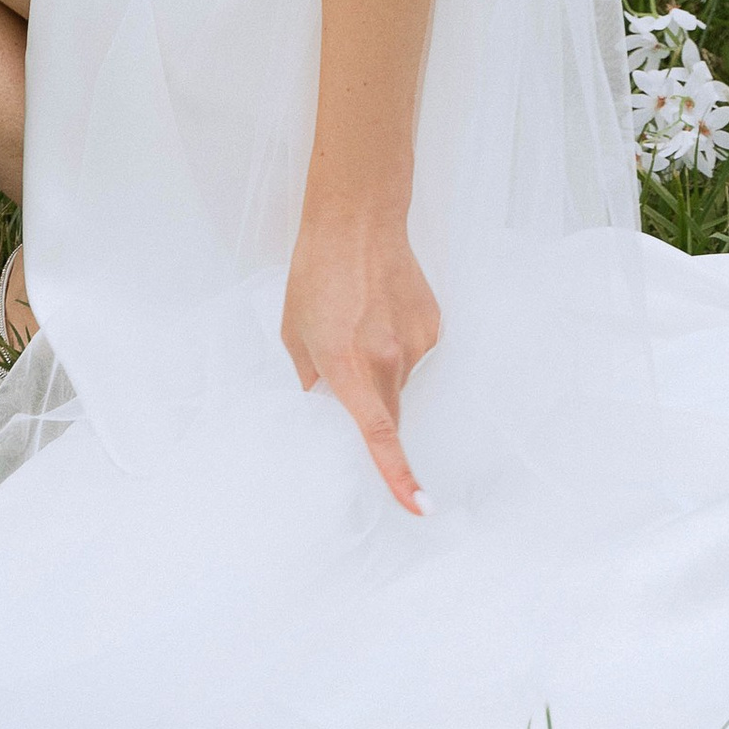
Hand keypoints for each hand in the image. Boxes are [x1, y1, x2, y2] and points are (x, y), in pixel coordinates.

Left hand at [280, 200, 439, 515]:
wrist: (358, 221)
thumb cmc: (317, 274)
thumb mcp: (295, 333)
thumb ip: (311, 379)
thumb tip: (324, 405)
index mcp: (350, 367)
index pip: (380, 435)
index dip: (399, 476)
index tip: (418, 507)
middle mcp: (389, 360)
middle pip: (390, 412)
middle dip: (372, 410)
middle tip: (346, 367)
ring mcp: (417, 344)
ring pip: (401, 381)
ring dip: (380, 368)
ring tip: (359, 323)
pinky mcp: (433, 327)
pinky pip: (413, 354)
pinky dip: (396, 345)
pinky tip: (380, 312)